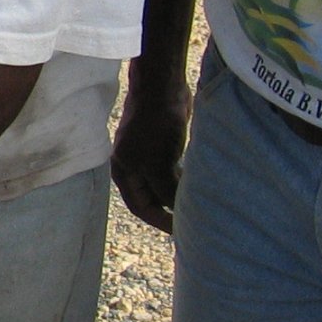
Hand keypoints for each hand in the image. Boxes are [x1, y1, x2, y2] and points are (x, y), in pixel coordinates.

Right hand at [111, 80, 191, 233]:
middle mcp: (132, 167)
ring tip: (198, 206)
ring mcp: (147, 156)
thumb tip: (179, 212)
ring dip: (178, 195)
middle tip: (192, 222)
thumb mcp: (158, 164)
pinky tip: (198, 184)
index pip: (141, 207)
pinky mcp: (162, 145)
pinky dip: (183, 180)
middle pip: (151, 198)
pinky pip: (172, 171)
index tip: (181, 232)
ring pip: (163, 185)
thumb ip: (166, 191)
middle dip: (169, 210)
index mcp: (123, 173)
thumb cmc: (154, 126)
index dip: (160, 221)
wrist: (161, 89)